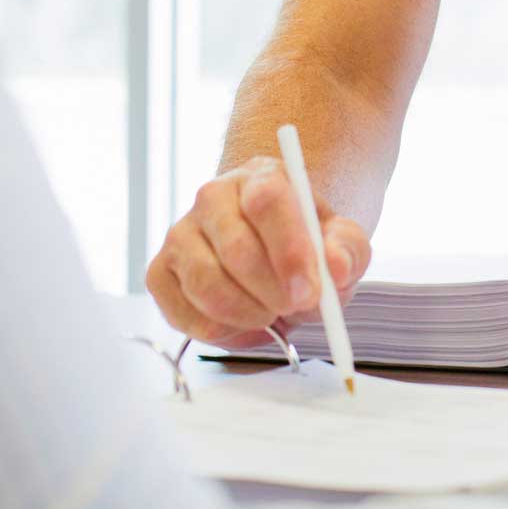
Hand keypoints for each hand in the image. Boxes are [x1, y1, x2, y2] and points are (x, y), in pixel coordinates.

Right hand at [145, 154, 371, 342]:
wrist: (270, 249)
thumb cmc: (306, 242)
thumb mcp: (340, 240)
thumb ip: (347, 249)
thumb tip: (336, 267)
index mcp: (260, 176)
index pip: (266, 201)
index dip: (289, 251)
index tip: (311, 291)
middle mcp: (212, 197)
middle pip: (236, 249)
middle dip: (272, 292)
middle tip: (297, 308)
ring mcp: (180, 233)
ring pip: (207, 285)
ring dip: (248, 314)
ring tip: (273, 314)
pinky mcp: (160, 272)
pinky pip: (184, 314)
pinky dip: (221, 332)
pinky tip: (246, 323)